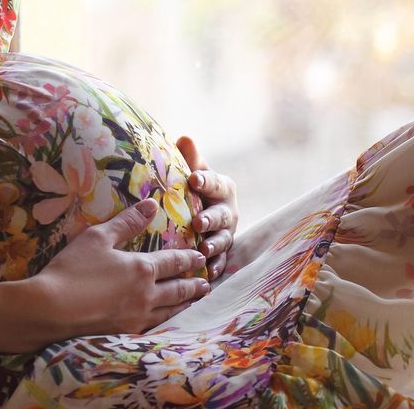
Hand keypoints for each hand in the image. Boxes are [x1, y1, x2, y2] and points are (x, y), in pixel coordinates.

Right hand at [32, 198, 210, 338]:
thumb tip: (151, 205)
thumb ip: (127, 222)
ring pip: (170, 311)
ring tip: (195, 301)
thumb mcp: (98, 237)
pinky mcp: (125, 333)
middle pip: (177, 289)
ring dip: (185, 304)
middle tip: (206, 282)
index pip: (173, 262)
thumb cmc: (73, 268)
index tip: (201, 256)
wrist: (52, 309)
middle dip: (193, 284)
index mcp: (142, 268)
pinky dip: (168, 321)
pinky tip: (166, 321)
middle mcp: (146, 295)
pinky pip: (155, 327)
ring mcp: (137, 317)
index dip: (188, 258)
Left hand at [176, 135, 238, 280]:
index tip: (193, 179)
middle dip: (211, 219)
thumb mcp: (193, 170)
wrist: (201, 209)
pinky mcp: (222, 253)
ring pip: (223, 240)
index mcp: (222, 187)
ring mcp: (226, 233)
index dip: (205, 180)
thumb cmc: (194, 187)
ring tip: (203, 250)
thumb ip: (190, 158)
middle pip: (222, 214)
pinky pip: (221, 261)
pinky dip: (216, 267)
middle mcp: (228, 210)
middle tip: (198, 222)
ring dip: (214, 246)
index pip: (214, 182)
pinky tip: (208, 274)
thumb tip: (184, 138)